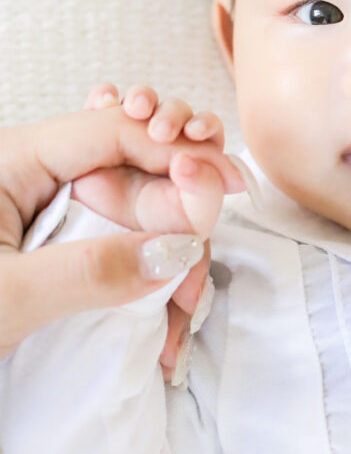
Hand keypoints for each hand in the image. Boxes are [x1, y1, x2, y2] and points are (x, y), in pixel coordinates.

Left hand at [0, 99, 245, 360]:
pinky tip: (161, 322)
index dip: (178, 151)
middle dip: (180, 215)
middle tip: (200, 265)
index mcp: (12, 160)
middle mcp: (32, 174)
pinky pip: (117, 246)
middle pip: (135, 169)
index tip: (226, 185)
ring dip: (169, 257)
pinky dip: (146, 279)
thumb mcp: (5, 297)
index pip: (115, 131)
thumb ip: (91, 270)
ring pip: (134, 211)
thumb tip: (177, 249)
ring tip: (178, 317)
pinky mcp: (52, 249)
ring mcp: (45, 212)